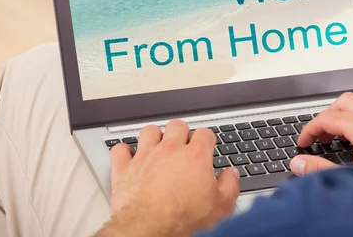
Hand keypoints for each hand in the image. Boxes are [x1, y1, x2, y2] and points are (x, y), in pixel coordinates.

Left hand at [96, 121, 239, 236]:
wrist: (150, 230)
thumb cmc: (182, 218)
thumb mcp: (220, 206)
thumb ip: (229, 186)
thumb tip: (232, 175)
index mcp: (195, 156)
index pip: (205, 133)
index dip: (207, 139)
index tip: (206, 147)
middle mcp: (170, 150)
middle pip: (177, 125)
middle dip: (182, 133)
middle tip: (183, 145)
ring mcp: (145, 157)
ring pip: (149, 131)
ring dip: (154, 137)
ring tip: (158, 146)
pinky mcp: (124, 168)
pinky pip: (120, 149)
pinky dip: (124, 151)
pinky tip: (129, 156)